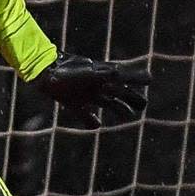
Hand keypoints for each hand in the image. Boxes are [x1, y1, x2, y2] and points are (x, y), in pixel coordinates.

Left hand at [31, 51, 150, 128]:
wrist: (44, 72)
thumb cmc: (69, 70)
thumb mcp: (94, 72)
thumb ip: (113, 74)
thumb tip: (138, 76)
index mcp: (104, 75)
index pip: (126, 77)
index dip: (137, 78)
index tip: (150, 80)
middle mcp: (96, 84)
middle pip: (118, 92)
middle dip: (131, 98)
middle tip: (143, 106)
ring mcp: (84, 93)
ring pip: (105, 102)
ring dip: (117, 109)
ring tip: (127, 116)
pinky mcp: (72, 102)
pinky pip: (84, 114)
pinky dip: (91, 120)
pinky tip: (97, 125)